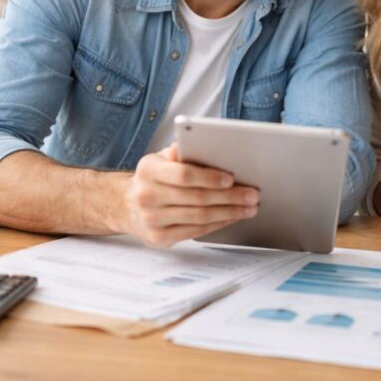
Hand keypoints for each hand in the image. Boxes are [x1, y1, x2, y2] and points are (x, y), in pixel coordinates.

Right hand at [119, 144, 258, 247]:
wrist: (127, 205)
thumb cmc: (153, 178)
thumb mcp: (160, 158)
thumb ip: (180, 152)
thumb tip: (198, 142)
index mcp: (148, 170)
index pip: (183, 175)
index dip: (209, 178)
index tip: (232, 179)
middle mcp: (147, 196)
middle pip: (197, 198)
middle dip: (230, 197)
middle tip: (252, 195)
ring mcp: (152, 220)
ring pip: (199, 217)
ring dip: (229, 213)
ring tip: (249, 208)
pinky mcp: (159, 238)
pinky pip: (196, 232)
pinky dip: (218, 224)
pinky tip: (232, 218)